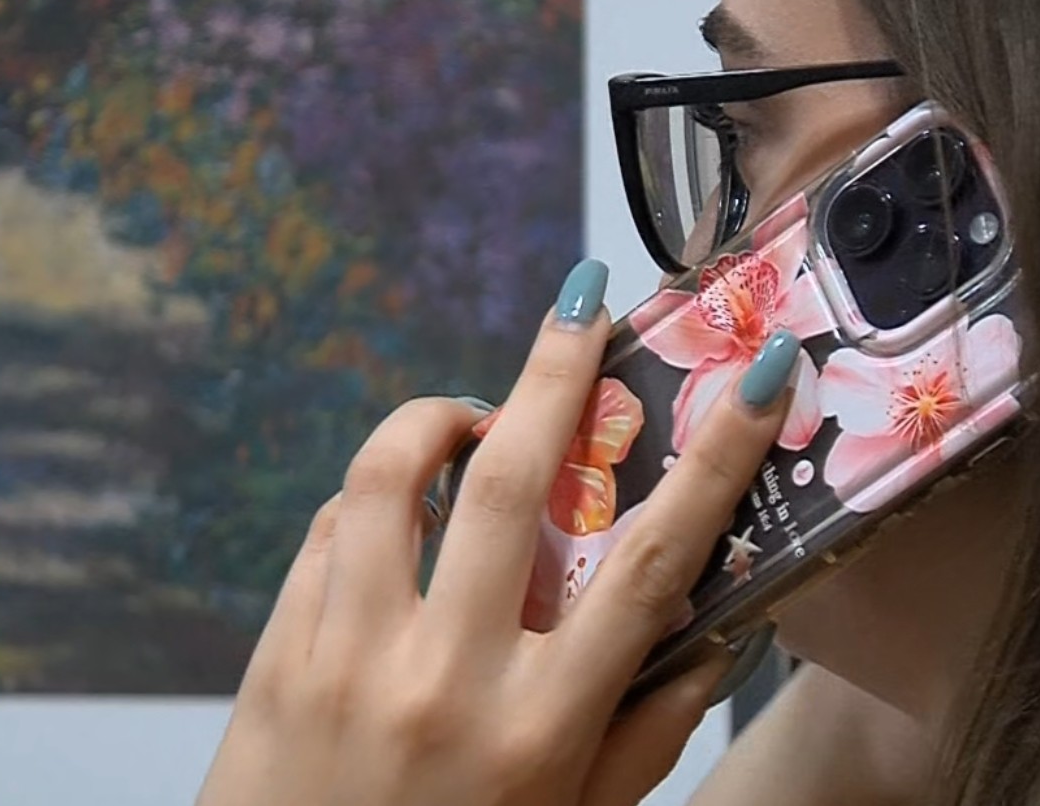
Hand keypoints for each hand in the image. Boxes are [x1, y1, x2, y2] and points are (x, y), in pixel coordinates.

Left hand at [196, 259, 801, 805]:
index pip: (652, 566)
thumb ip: (647, 735)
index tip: (759, 379)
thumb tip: (710, 637)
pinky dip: (369, 505)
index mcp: (540, 727)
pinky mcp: (280, 654)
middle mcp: (446, 679)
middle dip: (555, 372)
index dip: (719, 462)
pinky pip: (325, 533)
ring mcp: (350, 659)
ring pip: (388, 479)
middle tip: (581, 303)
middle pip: (508, 482)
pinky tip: (397, 522)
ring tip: (469, 418)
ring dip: (435, 419)